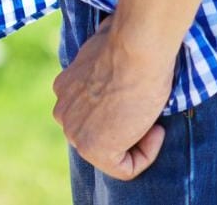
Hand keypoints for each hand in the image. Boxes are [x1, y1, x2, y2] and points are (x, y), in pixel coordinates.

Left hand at [52, 16, 173, 180]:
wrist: (136, 50)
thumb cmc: (131, 48)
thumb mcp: (107, 55)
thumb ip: (102, 68)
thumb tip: (111, 49)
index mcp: (64, 90)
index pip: (94, 117)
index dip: (125, 112)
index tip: (138, 94)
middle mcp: (63, 111)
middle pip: (102, 135)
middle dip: (129, 127)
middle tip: (145, 107)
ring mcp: (73, 130)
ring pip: (112, 154)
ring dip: (138, 140)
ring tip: (149, 116)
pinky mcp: (91, 147)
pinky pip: (124, 169)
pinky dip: (146, 155)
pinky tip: (153, 130)